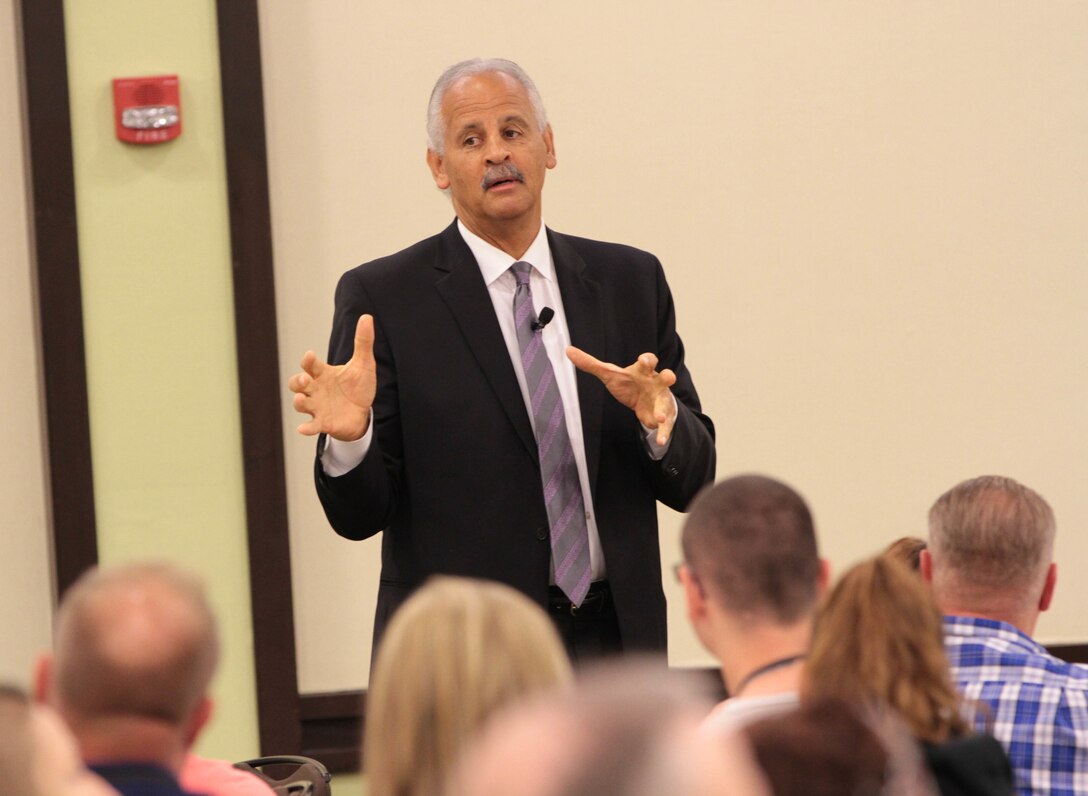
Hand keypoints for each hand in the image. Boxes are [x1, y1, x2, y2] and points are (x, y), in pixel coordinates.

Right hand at [289, 314, 375, 439]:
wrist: (364, 413)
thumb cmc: (359, 387)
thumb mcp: (364, 364)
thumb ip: (363, 342)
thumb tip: (367, 317)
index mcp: (323, 373)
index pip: (310, 365)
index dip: (308, 360)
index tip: (310, 356)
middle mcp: (316, 389)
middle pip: (297, 383)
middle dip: (298, 381)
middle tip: (307, 380)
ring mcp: (317, 406)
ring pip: (300, 403)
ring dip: (298, 402)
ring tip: (302, 400)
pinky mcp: (323, 423)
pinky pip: (311, 426)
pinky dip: (306, 428)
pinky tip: (303, 429)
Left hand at [566, 346, 677, 444]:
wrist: (646, 398)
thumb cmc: (628, 382)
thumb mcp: (609, 374)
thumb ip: (590, 364)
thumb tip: (568, 350)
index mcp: (643, 371)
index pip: (649, 360)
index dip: (647, 359)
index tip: (644, 360)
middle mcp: (656, 383)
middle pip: (665, 377)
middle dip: (668, 377)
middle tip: (669, 377)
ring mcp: (661, 399)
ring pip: (666, 403)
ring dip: (663, 410)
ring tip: (659, 417)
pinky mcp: (663, 416)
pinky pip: (665, 424)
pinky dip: (663, 433)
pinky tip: (661, 441)